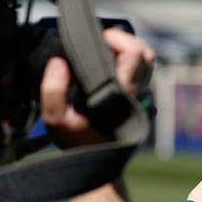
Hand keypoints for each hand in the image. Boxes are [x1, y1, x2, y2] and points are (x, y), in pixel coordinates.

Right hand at [40, 28, 155, 147]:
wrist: (96, 162)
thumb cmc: (77, 141)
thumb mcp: (56, 119)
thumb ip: (53, 91)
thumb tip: (58, 62)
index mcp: (120, 92)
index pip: (134, 54)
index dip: (117, 39)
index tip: (97, 38)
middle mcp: (136, 92)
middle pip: (147, 54)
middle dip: (125, 40)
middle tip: (102, 42)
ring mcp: (140, 95)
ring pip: (148, 62)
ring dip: (129, 50)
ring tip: (105, 50)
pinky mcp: (138, 98)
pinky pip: (142, 72)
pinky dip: (130, 62)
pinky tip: (109, 64)